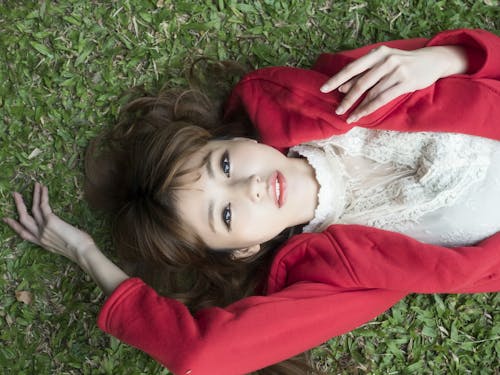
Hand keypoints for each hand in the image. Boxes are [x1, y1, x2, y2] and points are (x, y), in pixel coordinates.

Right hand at [3, 182, 95, 263]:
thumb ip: (59, 239)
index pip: (24, 234)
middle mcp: (40, 236)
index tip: (6, 219)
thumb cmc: (80, 250)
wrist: (82, 252)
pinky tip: (43, 188)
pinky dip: (43, 195)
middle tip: (15, 195)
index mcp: (42, 243)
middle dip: (19, 206)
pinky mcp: (50, 221)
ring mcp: (43, 228)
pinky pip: (43, 205)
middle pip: (24, 219)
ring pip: (33, 209)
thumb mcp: (65, 246)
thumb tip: (64, 232)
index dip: (14, 226)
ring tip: (35, 185)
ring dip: (34, 195)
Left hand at [320, 45, 467, 122]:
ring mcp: (396, 71)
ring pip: (371, 93)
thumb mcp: (383, 62)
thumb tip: (342, 88)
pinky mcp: (405, 82)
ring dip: (357, 107)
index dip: (337, 79)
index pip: (352, 67)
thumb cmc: (403, 63)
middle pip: (360, 82)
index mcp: (377, 53)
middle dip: (346, 98)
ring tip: (348, 117)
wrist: (432, 61)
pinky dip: (369, 108)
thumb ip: (364, 73)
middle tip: (336, 110)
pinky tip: (360, 115)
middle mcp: (385, 60)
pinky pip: (382, 98)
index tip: (323, 89)